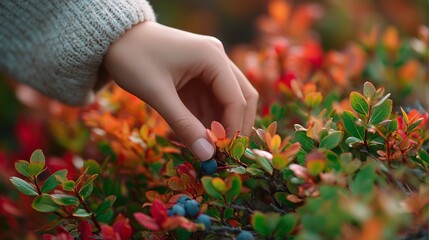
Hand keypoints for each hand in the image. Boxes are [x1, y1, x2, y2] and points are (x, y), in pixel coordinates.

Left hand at [103, 21, 257, 160]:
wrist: (114, 39)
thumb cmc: (133, 59)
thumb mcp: (157, 93)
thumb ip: (183, 125)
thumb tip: (206, 156)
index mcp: (212, 57)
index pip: (237, 99)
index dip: (233, 129)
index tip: (222, 156)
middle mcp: (217, 59)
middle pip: (242, 98)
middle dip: (234, 127)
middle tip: (223, 155)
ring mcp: (210, 67)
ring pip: (228, 102)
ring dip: (220, 126)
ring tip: (206, 150)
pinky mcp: (199, 76)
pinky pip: (211, 102)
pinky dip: (207, 121)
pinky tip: (197, 138)